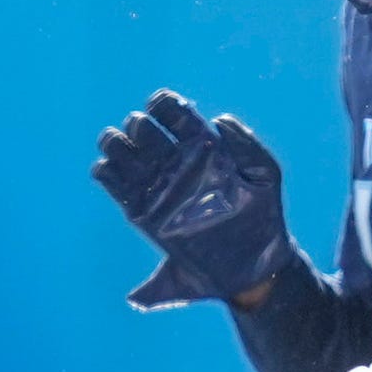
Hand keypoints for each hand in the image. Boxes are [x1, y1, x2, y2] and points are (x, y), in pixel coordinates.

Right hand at [91, 91, 297, 309]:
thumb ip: (246, 144)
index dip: (165, 105)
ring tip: (114, 143)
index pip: (177, 115)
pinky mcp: (145, 214)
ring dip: (114, 143)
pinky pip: (117, 188)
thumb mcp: (265, 175)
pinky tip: (108, 169)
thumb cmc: (263, 217)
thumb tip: (218, 119)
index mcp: (204, 148)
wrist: (252, 267)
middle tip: (141, 130)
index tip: (158, 104)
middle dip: (138, 125)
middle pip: (146, 132)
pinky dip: (106, 173)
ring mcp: (160, 188)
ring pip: (126, 155)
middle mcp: (178, 164)